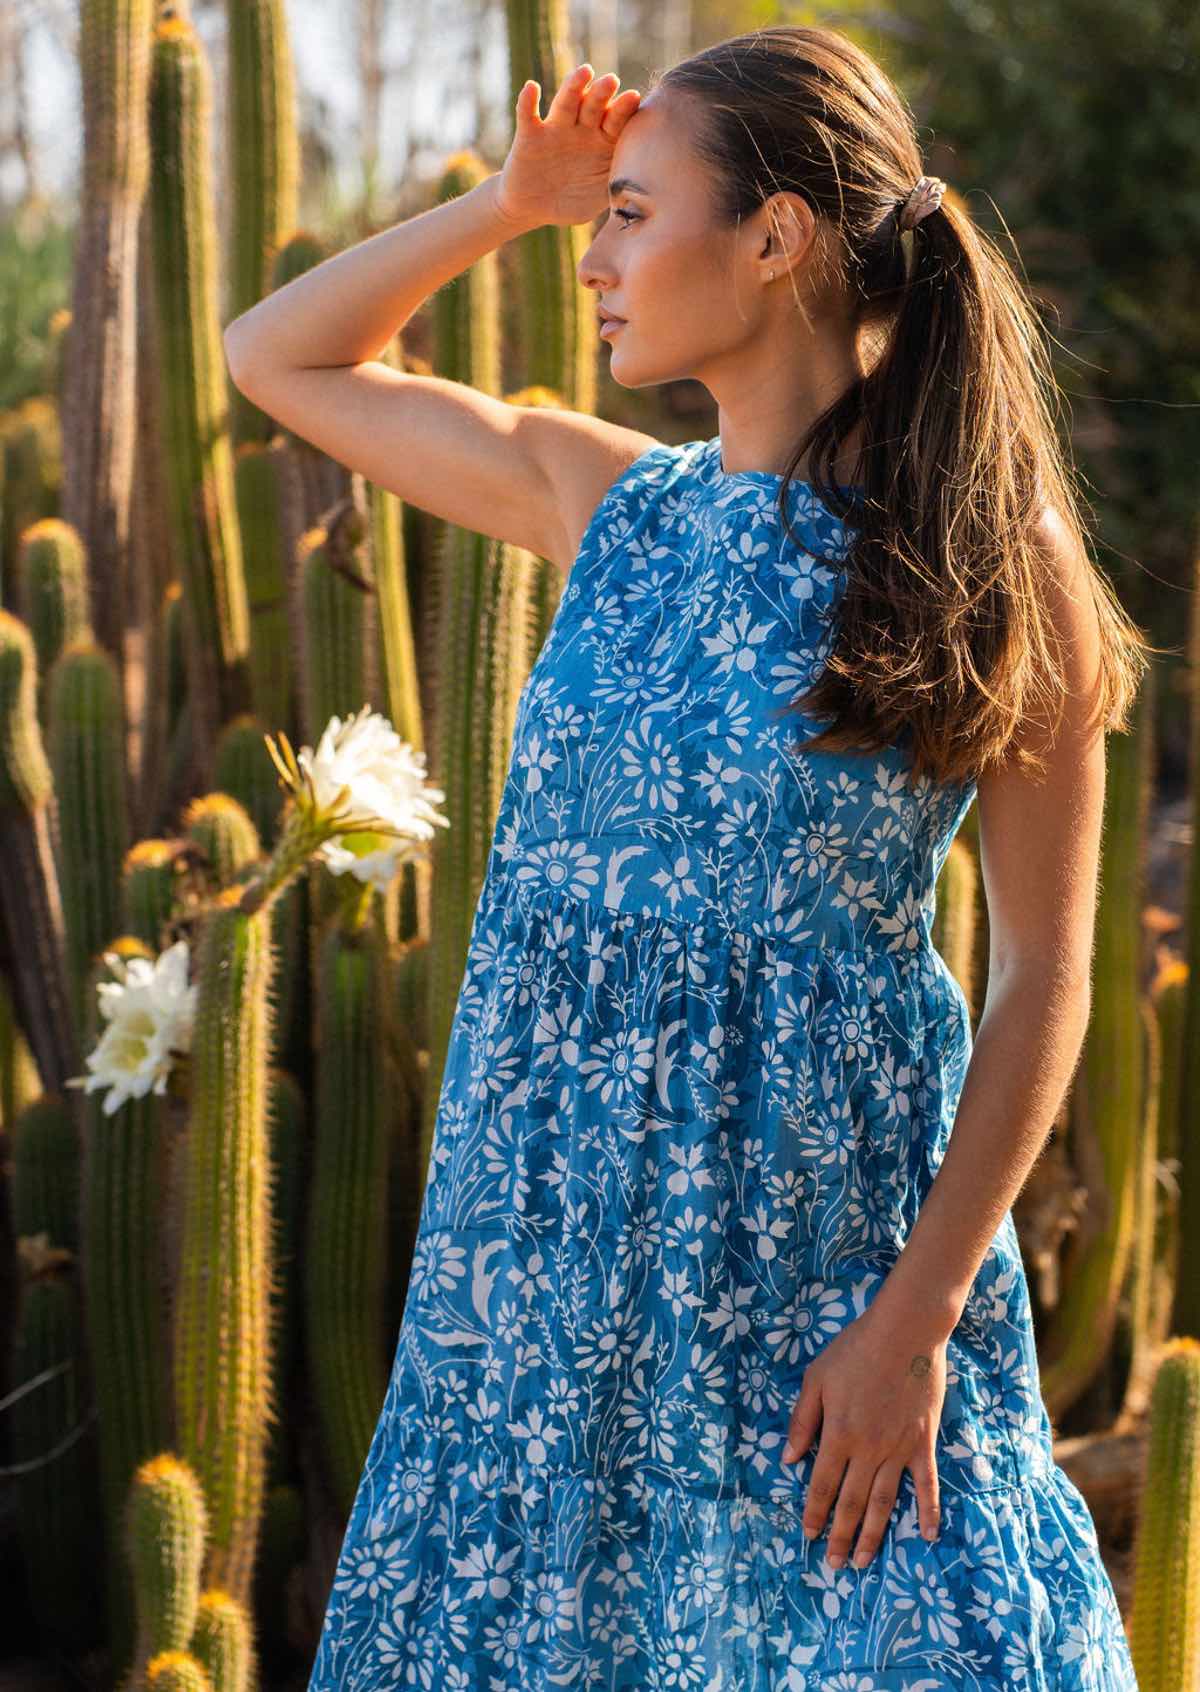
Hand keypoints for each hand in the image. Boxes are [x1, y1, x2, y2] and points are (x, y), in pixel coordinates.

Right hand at [494, 63, 641, 232]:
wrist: (532, 209)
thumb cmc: (571, 201)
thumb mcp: (597, 199)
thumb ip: (617, 189)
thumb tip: (644, 189)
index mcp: (601, 142)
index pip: (615, 121)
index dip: (623, 110)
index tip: (634, 98)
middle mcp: (580, 130)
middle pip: (593, 106)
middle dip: (602, 93)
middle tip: (612, 81)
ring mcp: (555, 130)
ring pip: (565, 104)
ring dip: (574, 87)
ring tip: (584, 72)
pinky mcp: (529, 135)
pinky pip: (527, 115)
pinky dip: (527, 102)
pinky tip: (532, 88)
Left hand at [781, 1305, 946, 1568]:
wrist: (904, 1333)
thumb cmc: (855, 1350)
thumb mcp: (816, 1378)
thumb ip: (802, 1421)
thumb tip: (787, 1459)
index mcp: (838, 1434)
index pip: (823, 1484)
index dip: (815, 1513)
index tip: (809, 1535)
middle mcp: (868, 1450)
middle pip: (852, 1502)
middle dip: (841, 1536)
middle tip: (836, 1565)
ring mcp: (898, 1449)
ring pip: (884, 1502)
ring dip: (873, 1534)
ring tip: (865, 1561)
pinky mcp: (923, 1443)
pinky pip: (926, 1483)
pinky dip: (927, 1510)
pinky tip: (928, 1535)